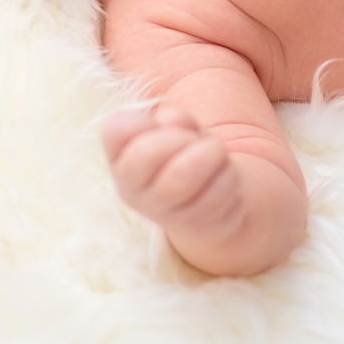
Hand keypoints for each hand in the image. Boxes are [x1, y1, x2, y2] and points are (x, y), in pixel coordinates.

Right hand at [102, 103, 243, 237]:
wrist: (208, 204)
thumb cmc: (185, 155)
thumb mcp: (176, 130)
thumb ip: (172, 118)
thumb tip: (171, 121)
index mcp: (120, 159)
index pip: (116, 131)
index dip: (142, 121)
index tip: (158, 126)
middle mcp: (132, 189)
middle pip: (146, 154)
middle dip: (179, 137)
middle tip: (193, 139)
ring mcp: (161, 212)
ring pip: (181, 176)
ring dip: (208, 153)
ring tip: (215, 152)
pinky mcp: (194, 225)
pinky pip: (215, 194)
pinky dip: (226, 174)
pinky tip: (224, 174)